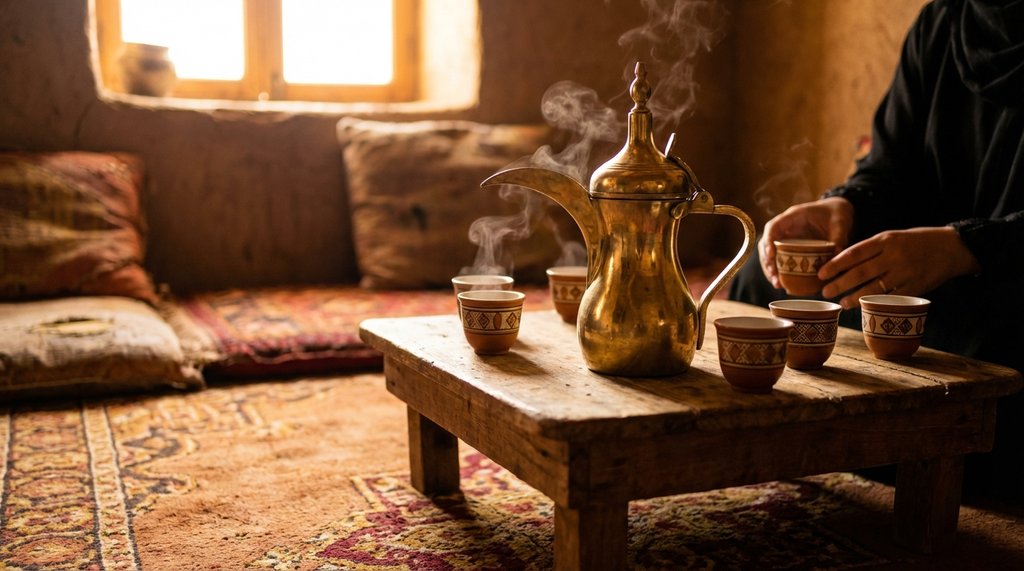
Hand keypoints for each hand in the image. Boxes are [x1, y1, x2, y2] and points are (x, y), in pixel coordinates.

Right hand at [760, 197, 853, 288]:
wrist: (837, 213)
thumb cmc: (836, 214)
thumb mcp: (840, 222)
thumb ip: (839, 236)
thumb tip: (837, 254)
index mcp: (793, 216)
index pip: (773, 227)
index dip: (769, 240)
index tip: (771, 255)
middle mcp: (785, 227)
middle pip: (766, 244)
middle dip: (768, 262)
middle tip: (774, 277)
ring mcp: (785, 238)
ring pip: (769, 254)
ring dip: (770, 269)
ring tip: (777, 284)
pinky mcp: (790, 248)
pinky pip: (779, 260)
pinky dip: (779, 271)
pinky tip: (783, 283)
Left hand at [819, 226, 980, 308]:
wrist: (952, 247)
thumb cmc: (915, 242)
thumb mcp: (892, 237)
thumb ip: (870, 249)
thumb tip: (840, 262)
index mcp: (885, 240)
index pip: (854, 253)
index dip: (835, 264)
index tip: (820, 274)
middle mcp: (894, 255)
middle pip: (860, 272)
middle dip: (839, 283)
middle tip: (825, 291)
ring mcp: (905, 272)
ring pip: (874, 288)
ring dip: (855, 297)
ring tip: (842, 302)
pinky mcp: (915, 287)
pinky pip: (891, 298)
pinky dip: (876, 303)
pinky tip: (865, 307)